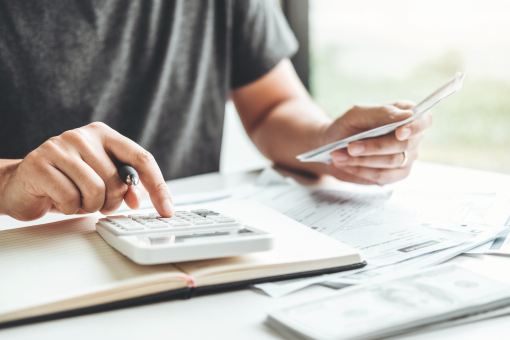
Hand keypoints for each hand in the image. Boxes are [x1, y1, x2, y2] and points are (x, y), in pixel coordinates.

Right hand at [0, 122, 173, 220]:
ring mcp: (60, 146)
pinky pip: (70, 198)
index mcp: (104, 135)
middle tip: (94, 201)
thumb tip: (137, 197)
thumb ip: (124, 185)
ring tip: (76, 199)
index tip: (167, 209)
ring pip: (96, 190)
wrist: (21, 183)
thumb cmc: (67, 181)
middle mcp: (83, 136)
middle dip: (111, 201)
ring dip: (89, 206)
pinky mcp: (40, 163)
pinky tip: (59, 199)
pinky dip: (69, 208)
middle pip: (119, 181)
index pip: (142, 158)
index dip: (158, 186)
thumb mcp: (101, 180)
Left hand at [324, 101, 431, 184]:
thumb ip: (381, 112)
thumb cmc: (348, 126)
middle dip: (375, 147)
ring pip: (392, 161)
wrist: (333, 145)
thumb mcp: (358, 114)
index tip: (399, 133)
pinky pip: (383, 176)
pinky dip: (362, 171)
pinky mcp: (395, 175)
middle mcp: (412, 137)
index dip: (414, 127)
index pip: (424, 120)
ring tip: (339, 155)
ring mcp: (406, 158)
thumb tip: (407, 115)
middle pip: (404, 145)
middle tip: (350, 146)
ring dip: (363, 160)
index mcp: (406, 115)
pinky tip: (345, 165)